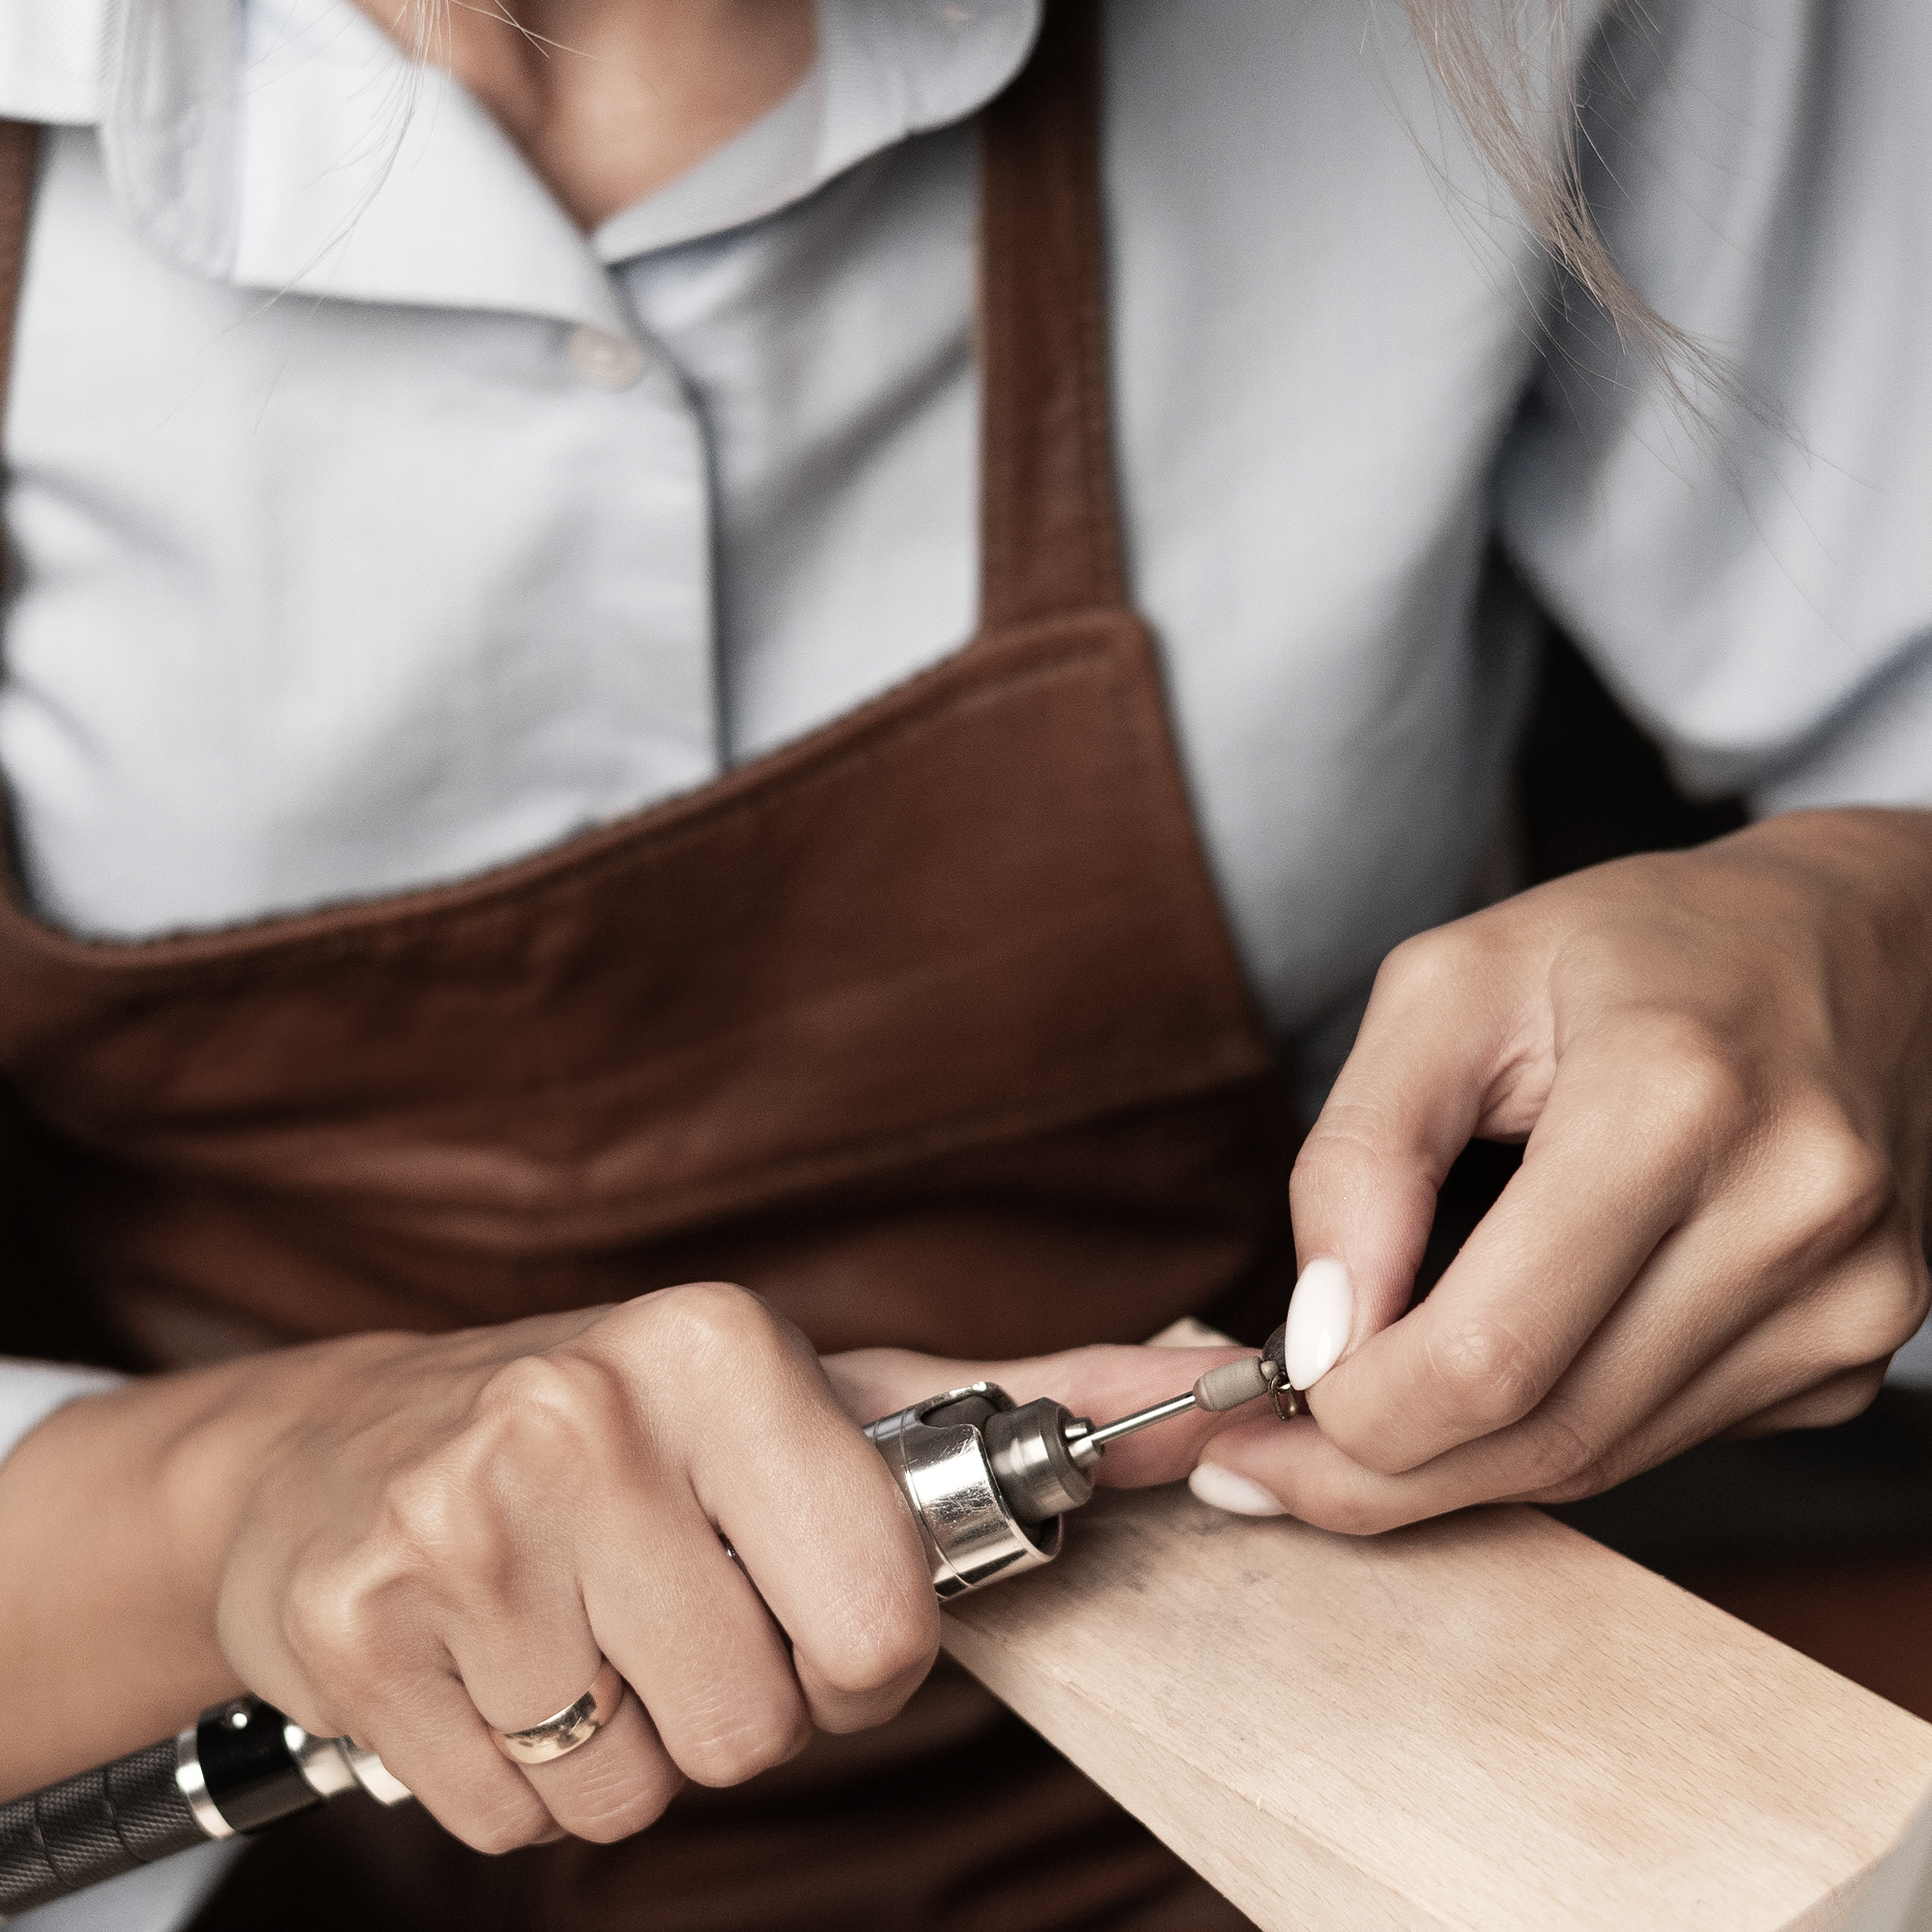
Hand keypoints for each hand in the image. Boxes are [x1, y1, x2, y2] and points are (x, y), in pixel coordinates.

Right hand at [215, 1298, 1248, 1853]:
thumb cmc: (623, 1426)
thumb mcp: (812, 1393)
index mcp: (714, 1346)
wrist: (338, 1444)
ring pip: (641, 1788)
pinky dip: (525, 1776)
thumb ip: (1011, 1409)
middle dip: (742, 1699)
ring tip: (580, 1623)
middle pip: (761, 1722)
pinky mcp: (358, 1630)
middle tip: (672, 1604)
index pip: (882, 1615)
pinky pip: (517, 1820)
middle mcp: (582, 1415)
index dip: (865, 1652)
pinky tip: (496, 1660)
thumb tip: (1209, 1392)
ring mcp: (456, 1524)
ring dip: (633, 1742)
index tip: (812, 1604)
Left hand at [1193, 808, 1931, 1532]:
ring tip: (1345, 1413)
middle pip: (1541, 1438)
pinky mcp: (1852, 1353)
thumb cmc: (1634, 949)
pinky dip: (1544, 1428)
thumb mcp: (1447, 987)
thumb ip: (1362, 1155)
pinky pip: (1655, 1438)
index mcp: (1674, 1101)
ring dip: (1448, 1465)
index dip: (1349, 1414)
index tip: (1249, 1405)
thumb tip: (1318, 1332)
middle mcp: (1788, 1217)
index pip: (1490, 1353)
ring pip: (1595, 1461)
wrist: (1852, 946)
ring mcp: (1842, 1302)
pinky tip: (1485, 1376)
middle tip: (1257, 1459)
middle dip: (1372, 1473)